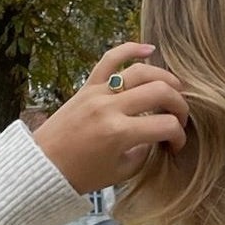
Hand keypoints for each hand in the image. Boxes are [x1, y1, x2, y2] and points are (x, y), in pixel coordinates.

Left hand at [32, 42, 188, 193]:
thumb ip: (144, 151)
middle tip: (181, 117)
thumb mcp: (120, 172)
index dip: (179, 136)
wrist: (44, 166)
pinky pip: (110, 59)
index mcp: (120, 134)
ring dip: (165, 78)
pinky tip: (150, 50)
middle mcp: (111, 108)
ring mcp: (98, 93)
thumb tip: (157, 135)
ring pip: (141, 71)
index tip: (176, 145)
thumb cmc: (81, 175)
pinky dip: (130, 49)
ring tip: (175, 88)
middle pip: (160, 92)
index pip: (165, 126)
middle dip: (180, 104)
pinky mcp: (87, 86)